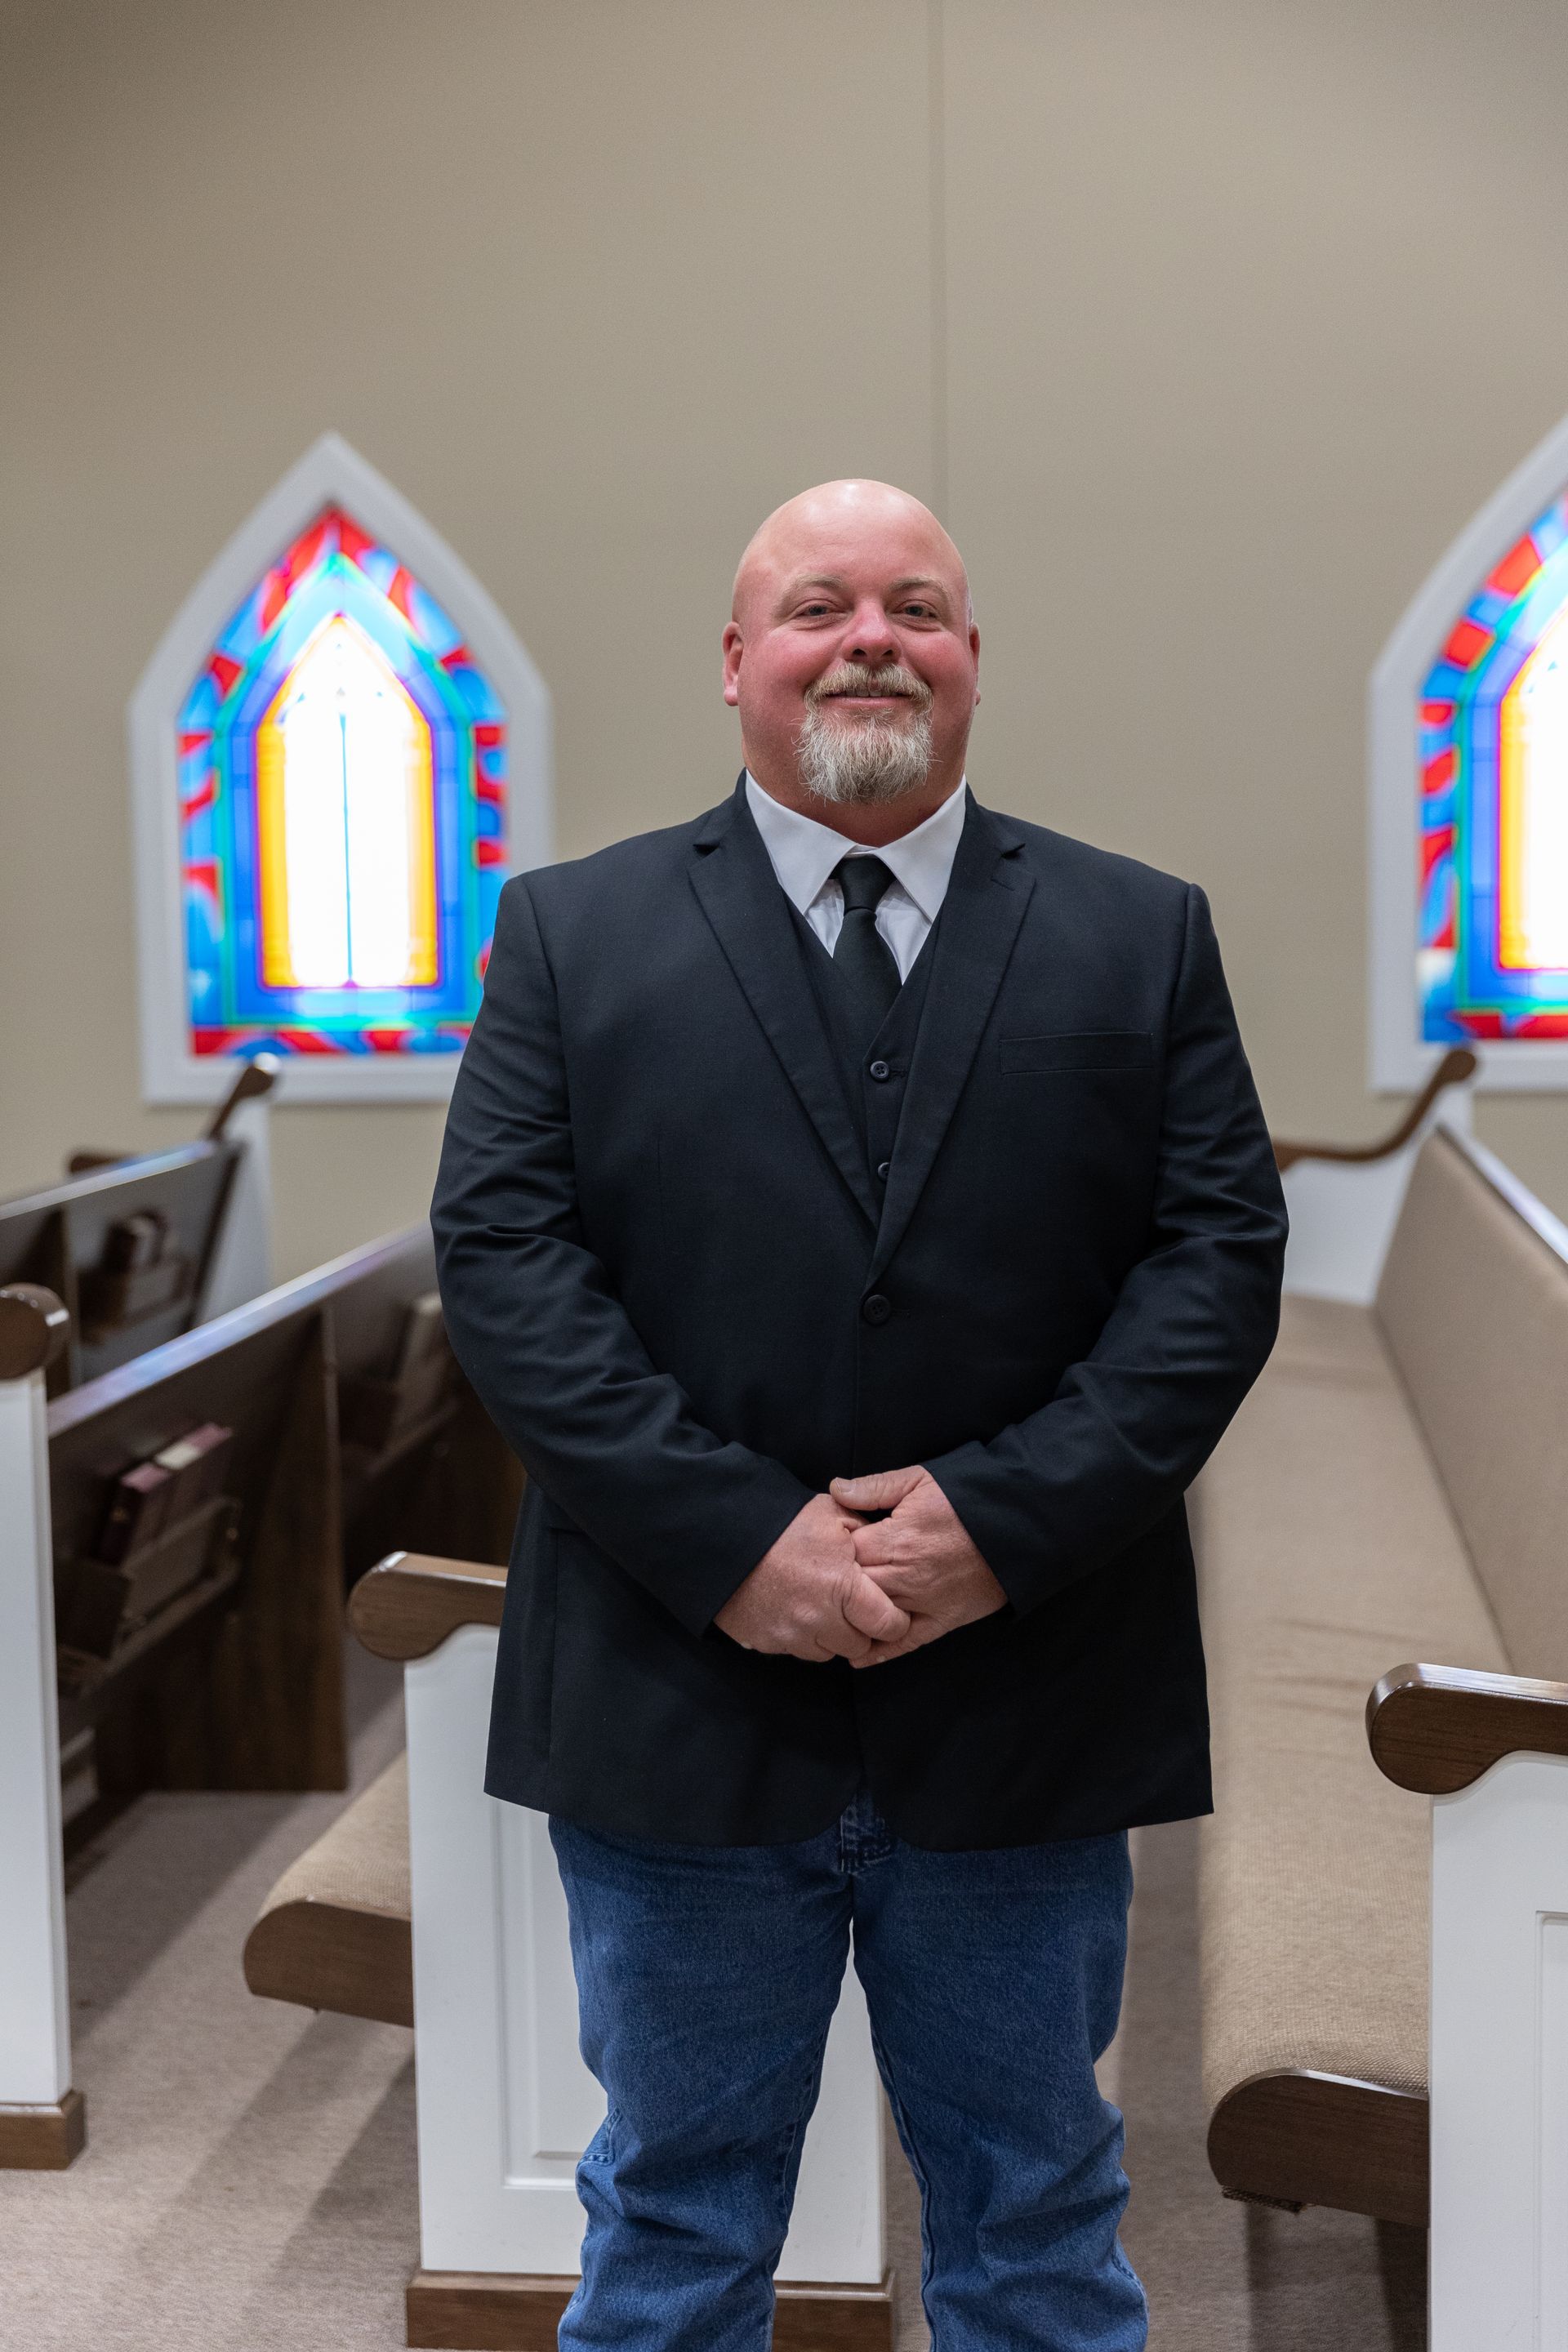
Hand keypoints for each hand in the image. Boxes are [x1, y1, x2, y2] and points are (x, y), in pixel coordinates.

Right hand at [714, 1493, 912, 1663]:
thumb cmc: (779, 1523)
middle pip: (859, 1645)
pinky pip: (797, 1651)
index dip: (894, 1619)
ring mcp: (790, 1635)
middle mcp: (819, 1619)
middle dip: (861, 1628)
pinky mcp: (767, 1642)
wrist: (721, 1538)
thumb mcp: (830, 1513)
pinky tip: (794, 1609)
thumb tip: (883, 1546)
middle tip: (851, 1604)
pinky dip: (802, 1636)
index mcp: (842, 1586)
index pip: (887, 1624)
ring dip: (830, 1635)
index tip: (888, 1609)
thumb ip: (865, 1532)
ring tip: (820, 1605)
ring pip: (828, 1652)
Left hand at [828, 1466, 1006, 1665]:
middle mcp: (907, 1575)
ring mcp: (924, 1602)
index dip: (833, 1549)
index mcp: (897, 1539)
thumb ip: (875, 1486)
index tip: (827, 1545)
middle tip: (829, 1579)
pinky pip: (905, 1643)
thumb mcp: (920, 1480)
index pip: (845, 1552)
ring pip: (873, 1618)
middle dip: (839, 1583)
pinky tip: (858, 1656)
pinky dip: (880, 1653)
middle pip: (853, 1588)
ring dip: (853, 1616)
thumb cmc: (968, 1499)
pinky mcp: (942, 1621)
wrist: (1018, 1527)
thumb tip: (835, 1489)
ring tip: (835, 1613)